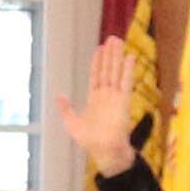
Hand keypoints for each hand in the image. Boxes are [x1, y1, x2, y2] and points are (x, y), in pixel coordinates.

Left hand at [64, 35, 140, 180]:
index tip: (100, 49)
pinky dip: (128, 69)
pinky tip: (130, 57)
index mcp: (95, 99)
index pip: (96, 76)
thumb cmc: (89, 141)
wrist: (104, 151)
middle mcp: (106, 95)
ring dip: (118, 56)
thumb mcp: (72, 123)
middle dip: (110, 54)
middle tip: (113, 38)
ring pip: (116, 72)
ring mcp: (116, 97)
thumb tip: (60, 95)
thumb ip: (66, 109)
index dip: (98, 62)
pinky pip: (126, 82)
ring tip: (119, 41)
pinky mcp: (124, 101)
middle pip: (108, 69)